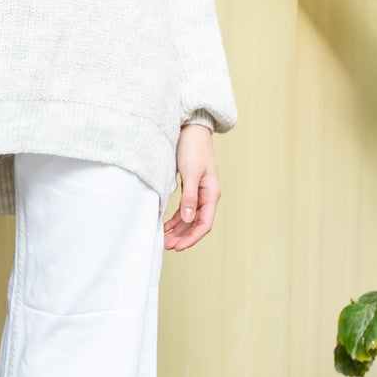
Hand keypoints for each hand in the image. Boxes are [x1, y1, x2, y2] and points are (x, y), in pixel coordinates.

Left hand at [164, 123, 219, 250]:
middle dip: (183, 237)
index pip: (204, 224)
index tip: (178, 247)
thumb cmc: (193, 148)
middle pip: (196, 224)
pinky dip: (175, 219)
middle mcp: (207, 195)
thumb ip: (189, 197)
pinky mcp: (190, 187)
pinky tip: (166, 225)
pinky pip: (184, 209)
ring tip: (165, 240)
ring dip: (178, 230)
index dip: (191, 238)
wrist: (191, 129)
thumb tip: (187, 220)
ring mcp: (199, 192)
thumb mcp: (191, 173)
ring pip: (189, 218)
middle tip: (167, 246)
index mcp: (211, 194)